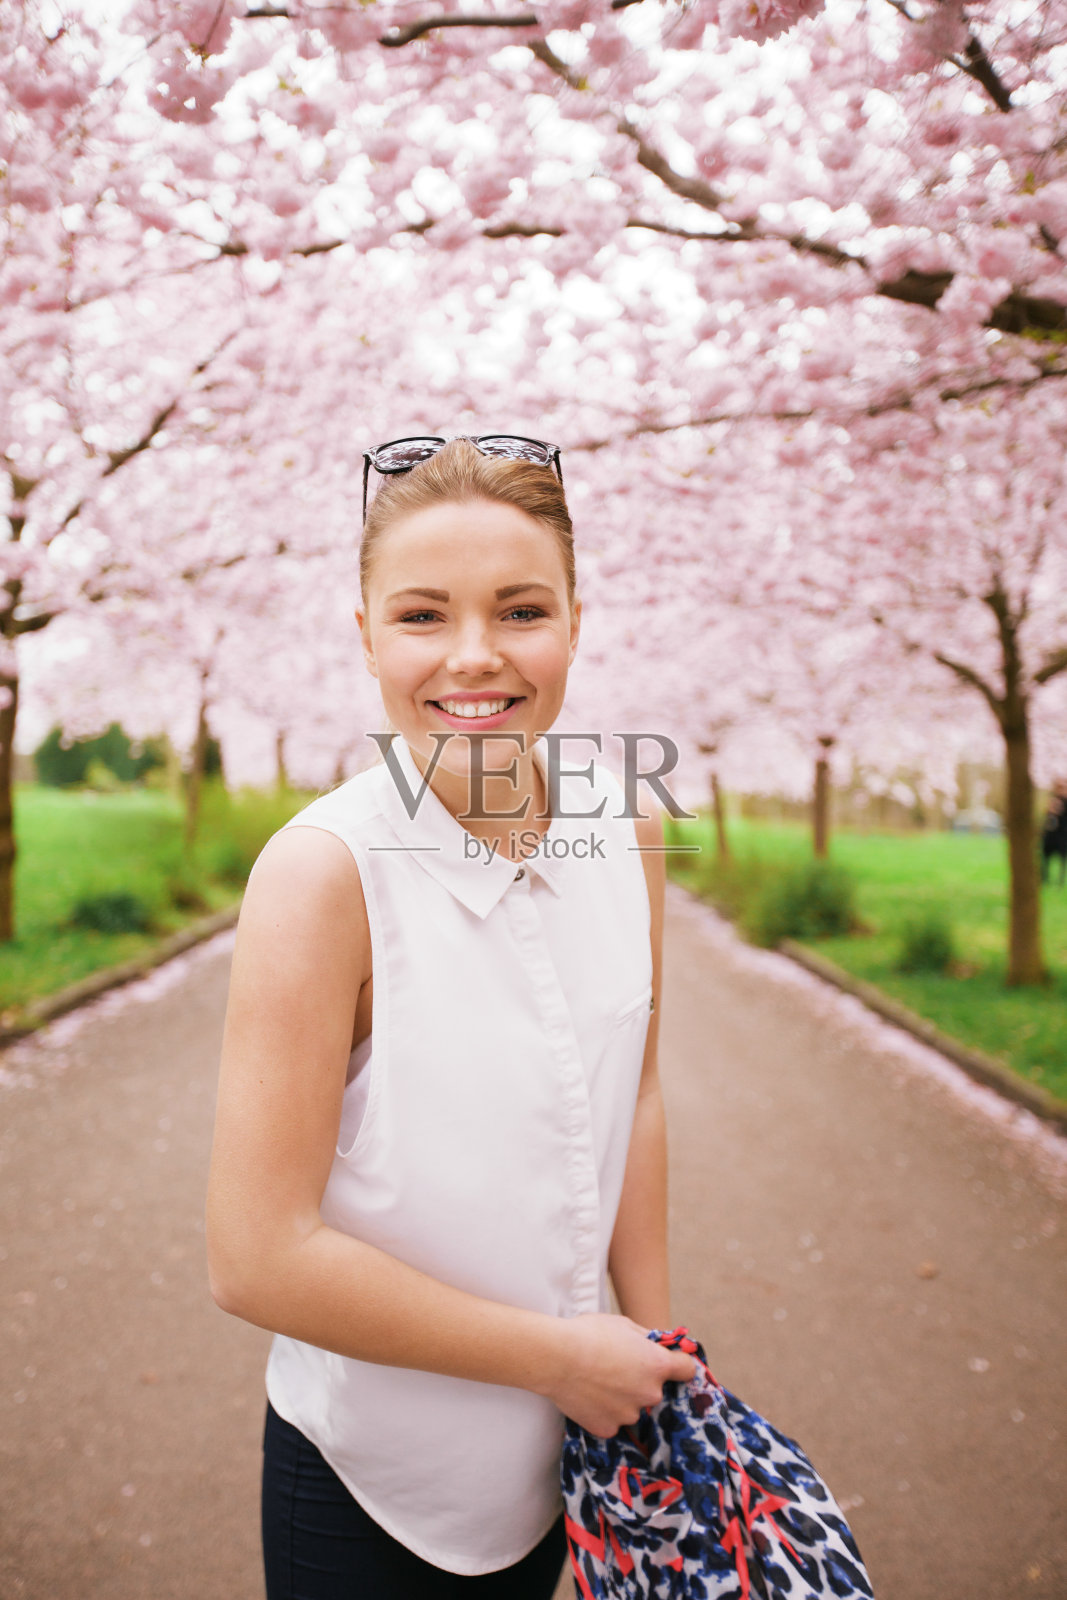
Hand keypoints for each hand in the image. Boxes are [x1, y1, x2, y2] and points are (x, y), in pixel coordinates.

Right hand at [544, 1313, 698, 1437]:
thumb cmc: (589, 1334)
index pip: (687, 1369)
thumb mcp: (623, 1324)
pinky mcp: (609, 1428)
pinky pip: (612, 1420)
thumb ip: (646, 1339)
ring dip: (621, 1398)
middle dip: (640, 1381)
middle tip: (615, 1369)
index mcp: (657, 1365)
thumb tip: (655, 1345)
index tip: (671, 1365)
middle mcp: (650, 1393)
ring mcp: (629, 1414)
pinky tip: (588, 1397)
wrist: (557, 1358)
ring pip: (632, 1407)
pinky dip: (603, 1411)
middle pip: (654, 1390)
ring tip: (596, 1381)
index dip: (679, 1365)